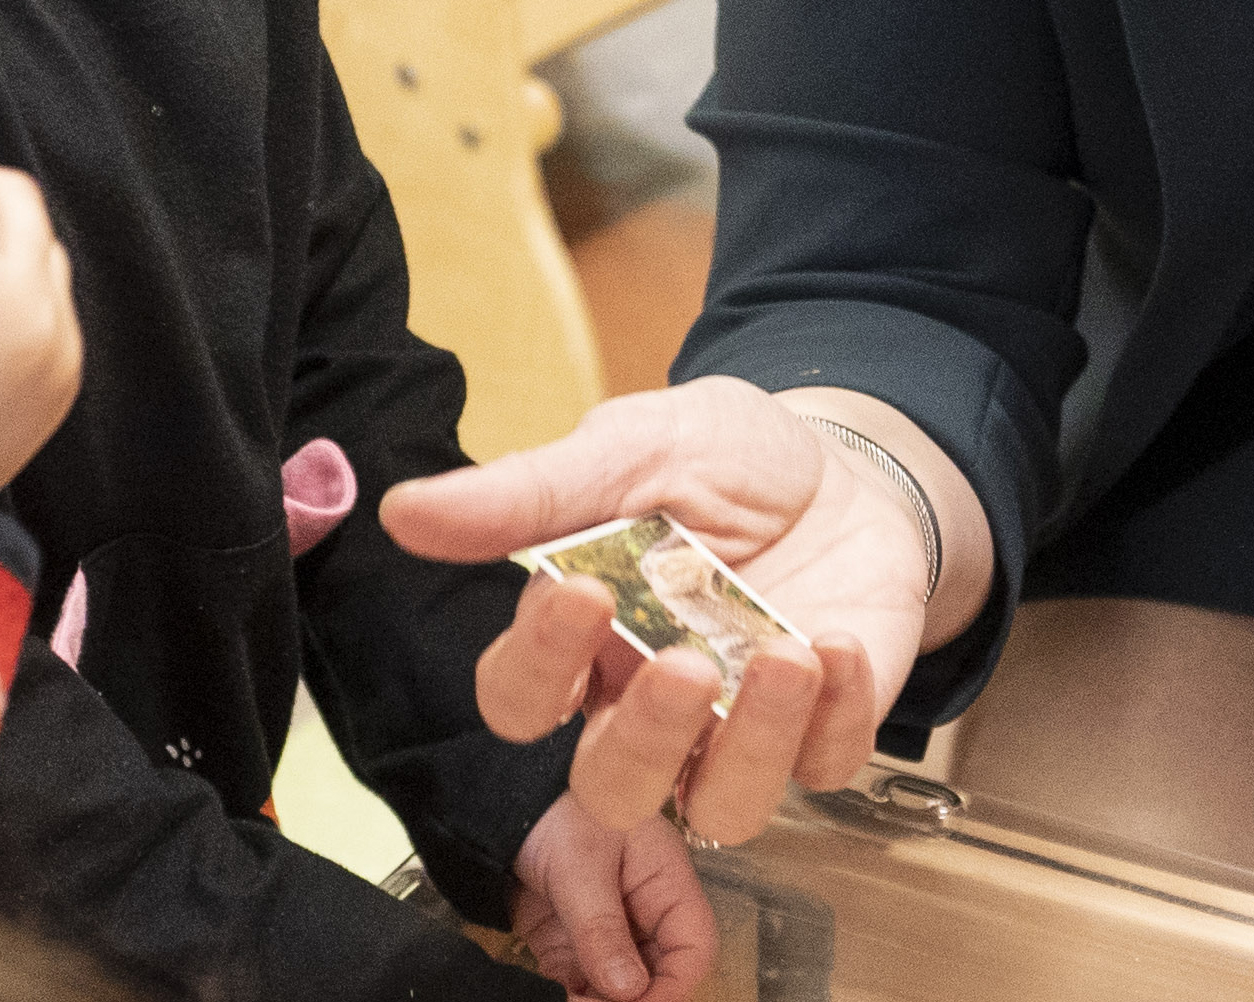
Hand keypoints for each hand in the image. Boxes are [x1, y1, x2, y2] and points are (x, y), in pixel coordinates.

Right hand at [382, 379, 951, 844]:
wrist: (847, 465)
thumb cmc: (727, 465)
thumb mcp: (635, 448)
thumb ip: (531, 492)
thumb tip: (406, 509)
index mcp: (584, 645)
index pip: (522, 700)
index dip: (537, 665)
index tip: (579, 593)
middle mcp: (649, 706)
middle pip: (612, 787)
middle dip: (643, 738)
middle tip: (681, 663)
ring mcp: (740, 729)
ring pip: (719, 805)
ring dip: (750, 744)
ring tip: (784, 656)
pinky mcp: (824, 729)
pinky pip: (825, 766)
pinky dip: (836, 718)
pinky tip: (841, 646)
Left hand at [511, 794, 715, 1001]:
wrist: (503, 797)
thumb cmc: (556, 808)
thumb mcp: (581, 865)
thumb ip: (602, 929)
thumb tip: (628, 990)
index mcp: (665, 881)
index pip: (693, 945)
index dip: (676, 984)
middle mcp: (641, 910)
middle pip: (657, 973)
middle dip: (634, 1001)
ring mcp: (604, 929)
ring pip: (617, 987)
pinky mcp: (566, 942)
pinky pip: (578, 983)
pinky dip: (571, 998)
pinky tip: (559, 999)